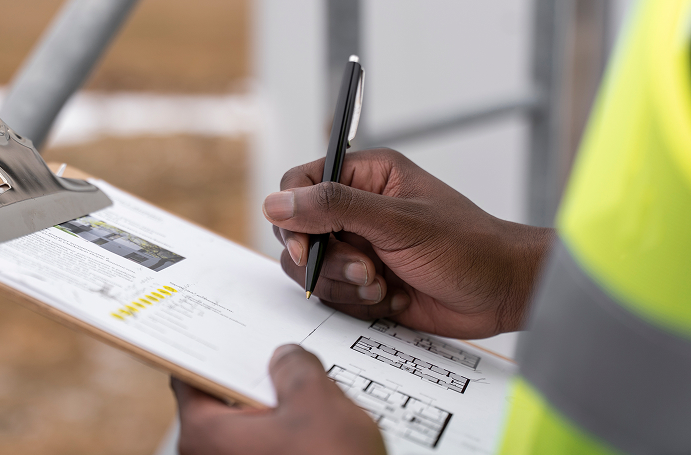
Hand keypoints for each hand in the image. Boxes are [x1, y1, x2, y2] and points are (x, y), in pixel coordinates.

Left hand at [172, 345, 384, 454]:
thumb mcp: (318, 403)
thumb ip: (296, 368)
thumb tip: (288, 358)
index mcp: (205, 432)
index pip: (191, 374)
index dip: (211, 347)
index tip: (224, 330)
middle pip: (223, 398)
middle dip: (255, 377)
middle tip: (282, 357)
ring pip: (249, 425)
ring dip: (278, 408)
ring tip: (309, 394)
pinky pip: (265, 447)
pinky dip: (286, 433)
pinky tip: (316, 427)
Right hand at [263, 149, 551, 338]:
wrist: (503, 294)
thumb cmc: (467, 247)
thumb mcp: (398, 222)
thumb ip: (334, 207)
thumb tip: (276, 202)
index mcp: (365, 176)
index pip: (300, 184)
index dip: (293, 217)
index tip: (306, 247)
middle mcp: (355, 209)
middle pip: (298, 232)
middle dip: (327, 261)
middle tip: (367, 269)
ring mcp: (357, 247)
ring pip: (312, 269)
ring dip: (345, 285)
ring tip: (384, 284)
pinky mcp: (363, 281)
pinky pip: (332, 295)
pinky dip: (357, 302)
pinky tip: (393, 298)